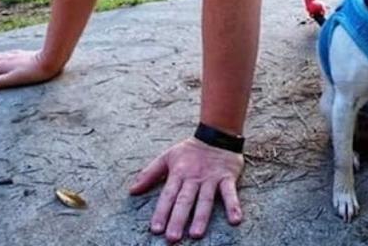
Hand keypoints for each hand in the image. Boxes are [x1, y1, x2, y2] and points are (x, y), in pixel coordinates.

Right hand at [0, 49, 62, 90]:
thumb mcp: (12, 80)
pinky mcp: (25, 54)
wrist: (50, 60)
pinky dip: (4, 53)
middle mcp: (8, 59)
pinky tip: (7, 53)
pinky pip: (10, 53)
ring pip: (0, 55)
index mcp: (4, 66)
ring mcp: (17, 56)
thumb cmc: (32, 73)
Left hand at [129, 137, 243, 242]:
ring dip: (201, 217)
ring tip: (196, 234)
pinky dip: (233, 205)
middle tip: (172, 238)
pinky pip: (230, 193)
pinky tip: (235, 220)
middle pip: (185, 200)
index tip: (156, 229)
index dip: (162, 211)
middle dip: (178, 219)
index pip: (168, 195)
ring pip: (205, 199)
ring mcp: (211, 178)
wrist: (217, 132)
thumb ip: (149, 174)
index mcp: (178, 173)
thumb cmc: (190, 150)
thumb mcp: (167, 157)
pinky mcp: (227, 177)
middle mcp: (194, 177)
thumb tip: (131, 191)